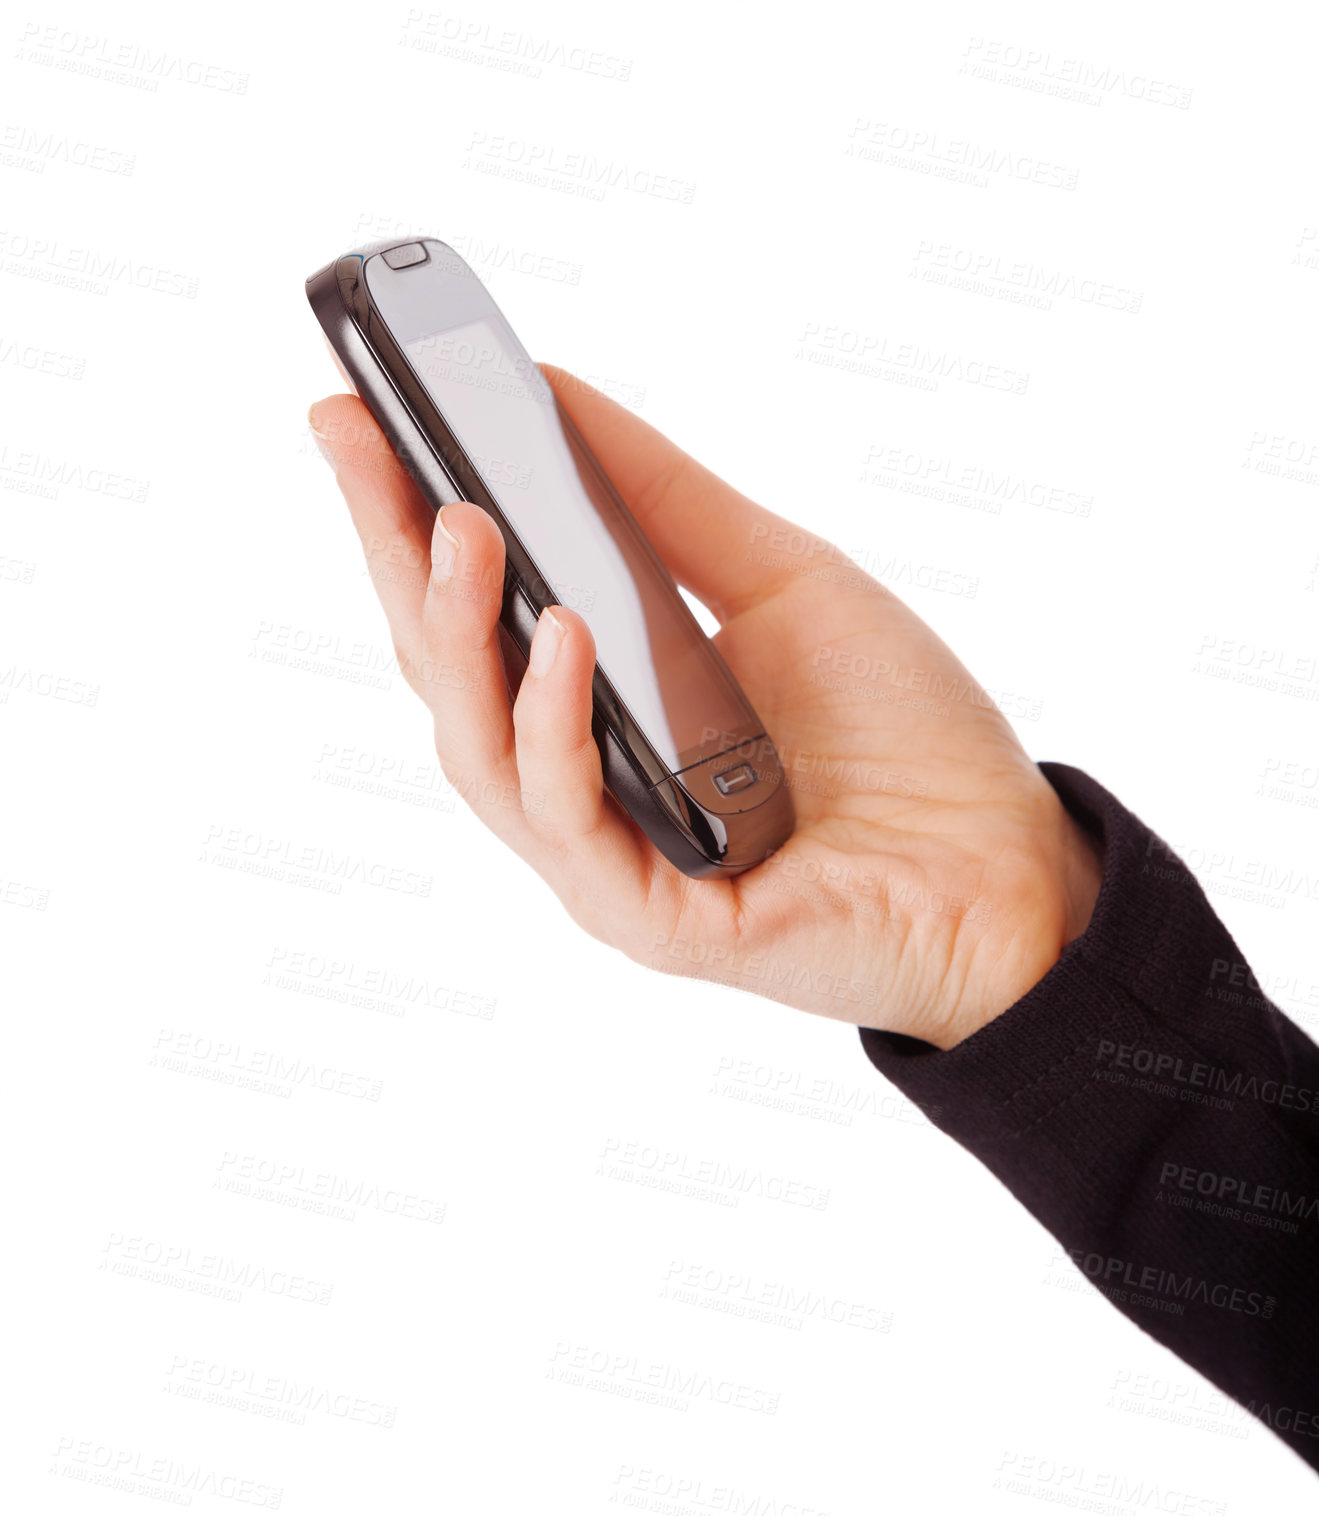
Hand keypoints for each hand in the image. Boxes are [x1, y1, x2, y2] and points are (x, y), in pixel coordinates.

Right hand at [308, 368, 1100, 1050]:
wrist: (1006, 858)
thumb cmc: (901, 732)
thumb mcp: (779, 578)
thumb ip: (666, 503)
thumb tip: (554, 394)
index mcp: (600, 711)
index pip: (476, 615)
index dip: (405, 519)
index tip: (356, 414)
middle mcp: (583, 784)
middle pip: (450, 676)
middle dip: (393, 554)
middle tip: (358, 440)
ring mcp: (608, 857)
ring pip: (480, 754)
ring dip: (458, 633)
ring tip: (458, 522)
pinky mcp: (651, 920)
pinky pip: (570, 822)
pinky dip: (553, 726)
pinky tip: (561, 633)